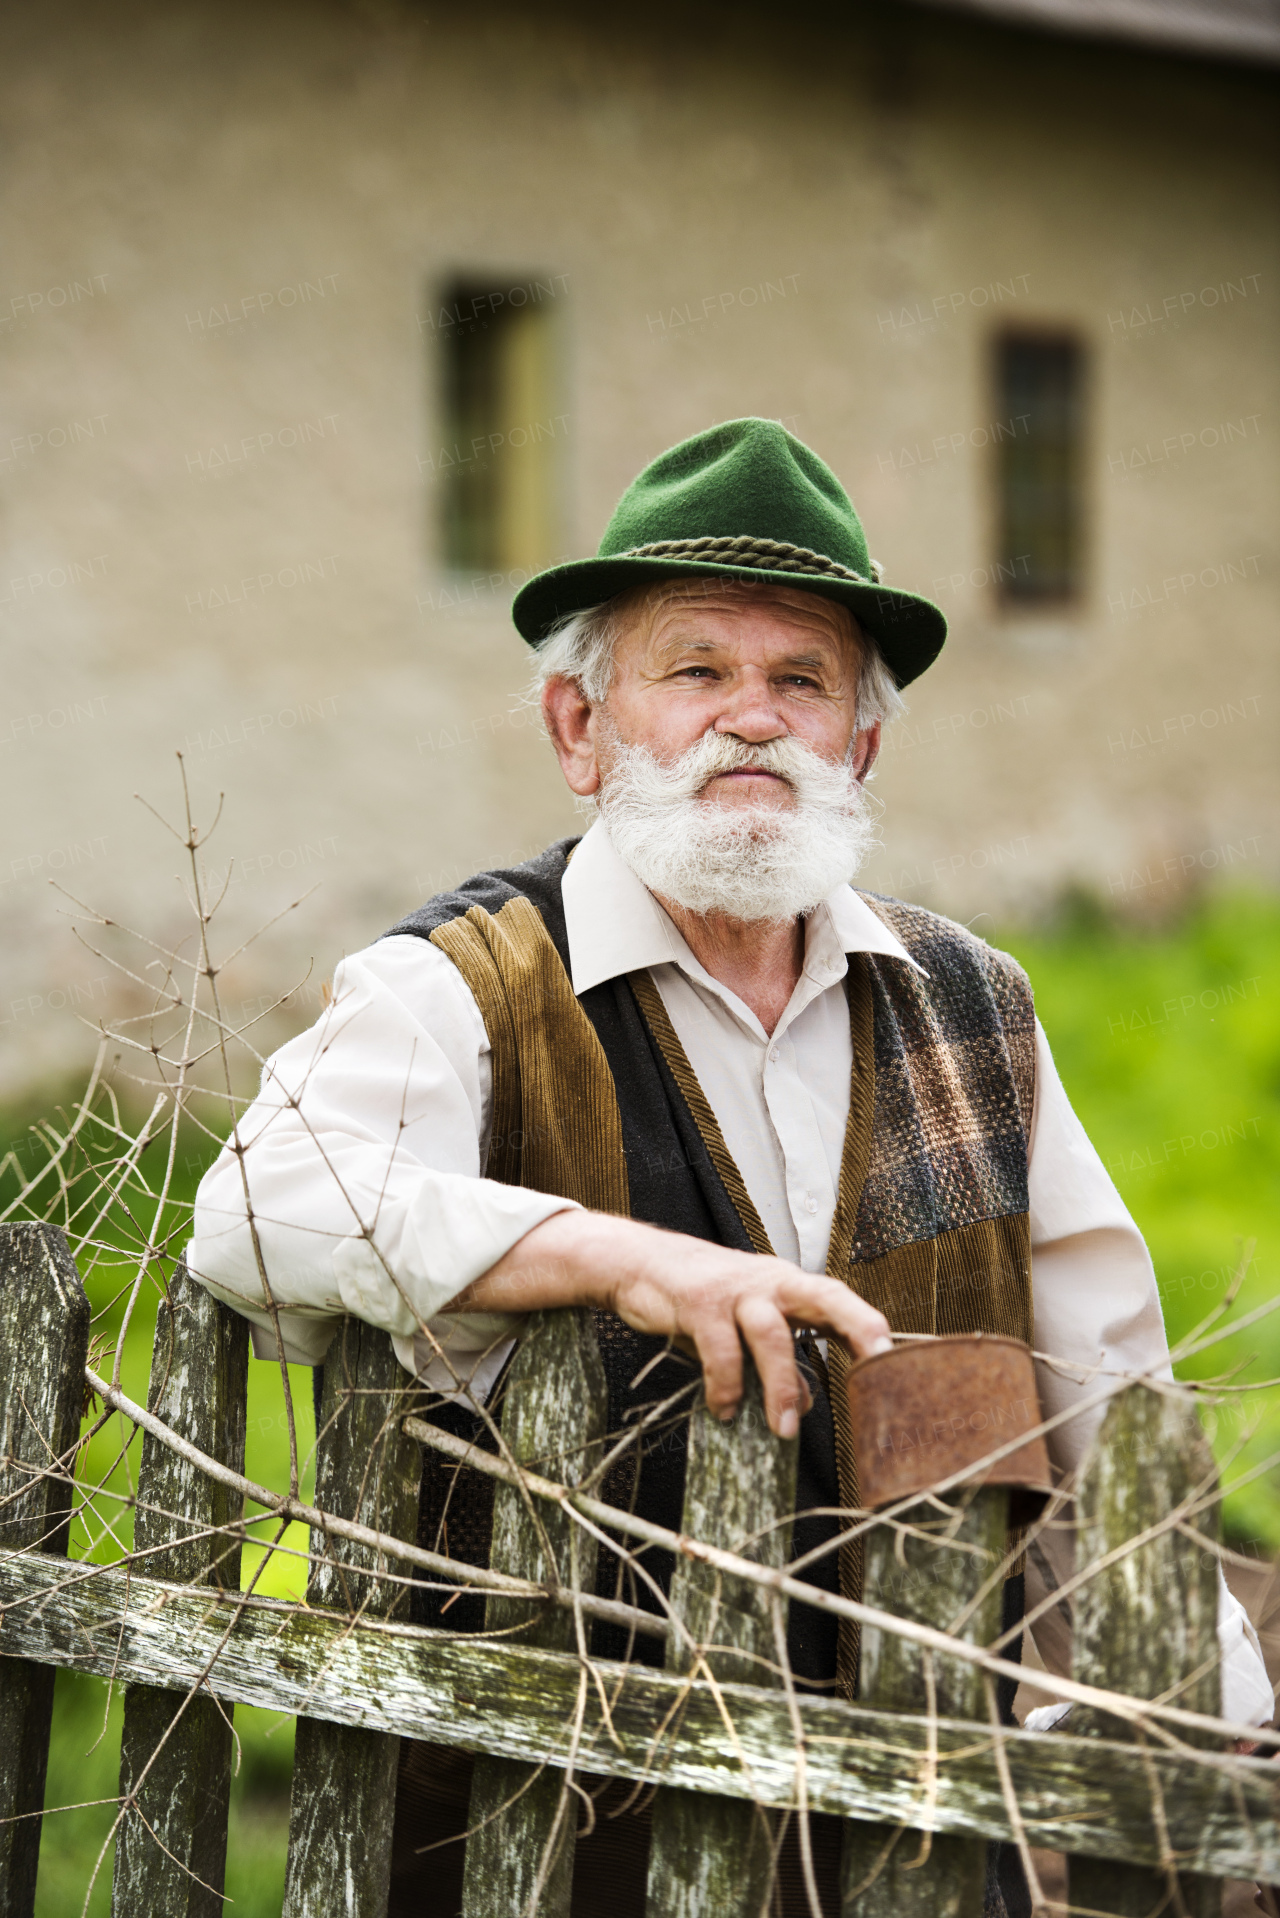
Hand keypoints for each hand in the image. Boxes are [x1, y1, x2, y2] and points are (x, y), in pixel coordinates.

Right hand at [450, 1210, 892, 1438]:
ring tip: (782, 1429)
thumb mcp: (745, 1329)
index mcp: (788, 1286)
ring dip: (781, 1384)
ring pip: (771, 1333)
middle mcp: (769, 1281)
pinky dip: (725, 1385)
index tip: (895, 1359)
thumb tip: (805, 1406)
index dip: (868, 1325)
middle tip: (875, 1363)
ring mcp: (735, 1289)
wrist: (639, 1264)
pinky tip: (724, 1409)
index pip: (838, 1300)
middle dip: (855, 1324)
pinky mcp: (698, 1302)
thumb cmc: (703, 1300)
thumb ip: (778, 1361)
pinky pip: (720, 1349)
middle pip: (823, 1295)